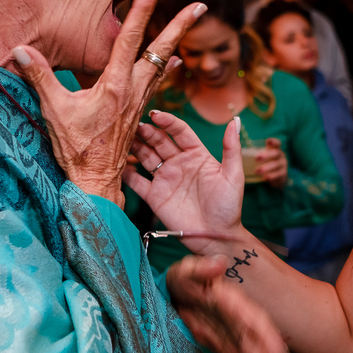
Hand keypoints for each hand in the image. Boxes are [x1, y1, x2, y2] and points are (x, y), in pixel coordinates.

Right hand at [11, 0, 204, 205]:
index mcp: (115, 85)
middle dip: (180, 25)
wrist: (96, 181)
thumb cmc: (76, 148)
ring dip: (175, 40)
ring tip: (190, 21)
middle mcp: (134, 90)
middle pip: (161, 50)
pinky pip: (158, 81)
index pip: (130, 40)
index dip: (141, 11)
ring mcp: (140, 101)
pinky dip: (167, 66)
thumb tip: (21, 49)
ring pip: (162, 63)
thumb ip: (40, 76)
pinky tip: (175, 60)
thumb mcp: (55, 111)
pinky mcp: (139, 111)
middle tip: (200, 5)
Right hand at [125, 110, 245, 252]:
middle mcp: (178, 164)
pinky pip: (137, 182)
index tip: (155, 114)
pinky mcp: (155, 197)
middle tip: (134, 124)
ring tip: (122, 137)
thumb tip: (236, 120)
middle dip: (147, 131)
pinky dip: (126, 173)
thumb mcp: (234, 175)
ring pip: (146, 157)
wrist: (217, 237)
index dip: (167, 122)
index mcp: (197, 155)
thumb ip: (231, 148)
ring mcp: (165, 179)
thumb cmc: (229, 207)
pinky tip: (117, 163)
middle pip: (159, 141)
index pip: (179, 132)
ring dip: (135, 146)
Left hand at [166, 254, 289, 352]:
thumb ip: (198, 269)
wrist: (177, 294)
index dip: (264, 335)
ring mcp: (232, 339)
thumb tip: (218, 265)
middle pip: (256, 346)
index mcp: (229, 301)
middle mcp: (236, 323)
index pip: (250, 318)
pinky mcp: (226, 350)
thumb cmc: (184, 281)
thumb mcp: (185, 271)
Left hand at [255, 138, 287, 188]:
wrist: (274, 180)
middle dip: (267, 155)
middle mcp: (280, 156)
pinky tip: (264, 179)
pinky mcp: (283, 176)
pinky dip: (272, 177)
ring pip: (277, 165)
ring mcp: (283, 166)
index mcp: (274, 149)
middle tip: (256, 158)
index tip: (267, 141)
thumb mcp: (259, 157)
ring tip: (257, 171)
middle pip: (276, 153)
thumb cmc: (263, 165)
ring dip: (267, 168)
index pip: (276, 143)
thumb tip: (237, 140)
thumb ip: (251, 151)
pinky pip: (279, 176)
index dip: (273, 141)